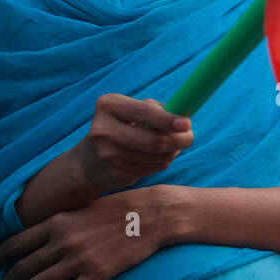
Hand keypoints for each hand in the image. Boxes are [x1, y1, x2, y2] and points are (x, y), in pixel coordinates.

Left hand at [0, 187, 179, 279]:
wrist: (151, 216)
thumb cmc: (118, 209)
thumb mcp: (81, 208)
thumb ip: (59, 224)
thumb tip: (38, 238)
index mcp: (56, 223)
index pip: (15, 243)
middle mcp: (62, 243)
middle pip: (22, 268)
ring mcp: (78, 261)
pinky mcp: (95, 276)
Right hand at [73, 94, 193, 193]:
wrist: (89, 162)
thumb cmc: (121, 129)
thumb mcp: (131, 112)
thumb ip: (156, 110)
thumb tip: (184, 117)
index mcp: (108, 105)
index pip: (143, 112)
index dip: (168, 120)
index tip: (187, 124)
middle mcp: (103, 129)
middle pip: (155, 140)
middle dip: (179, 140)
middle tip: (189, 138)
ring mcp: (107, 154)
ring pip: (158, 156)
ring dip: (172, 152)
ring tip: (169, 147)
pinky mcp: (114, 173)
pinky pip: (153, 168)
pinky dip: (162, 163)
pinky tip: (154, 159)